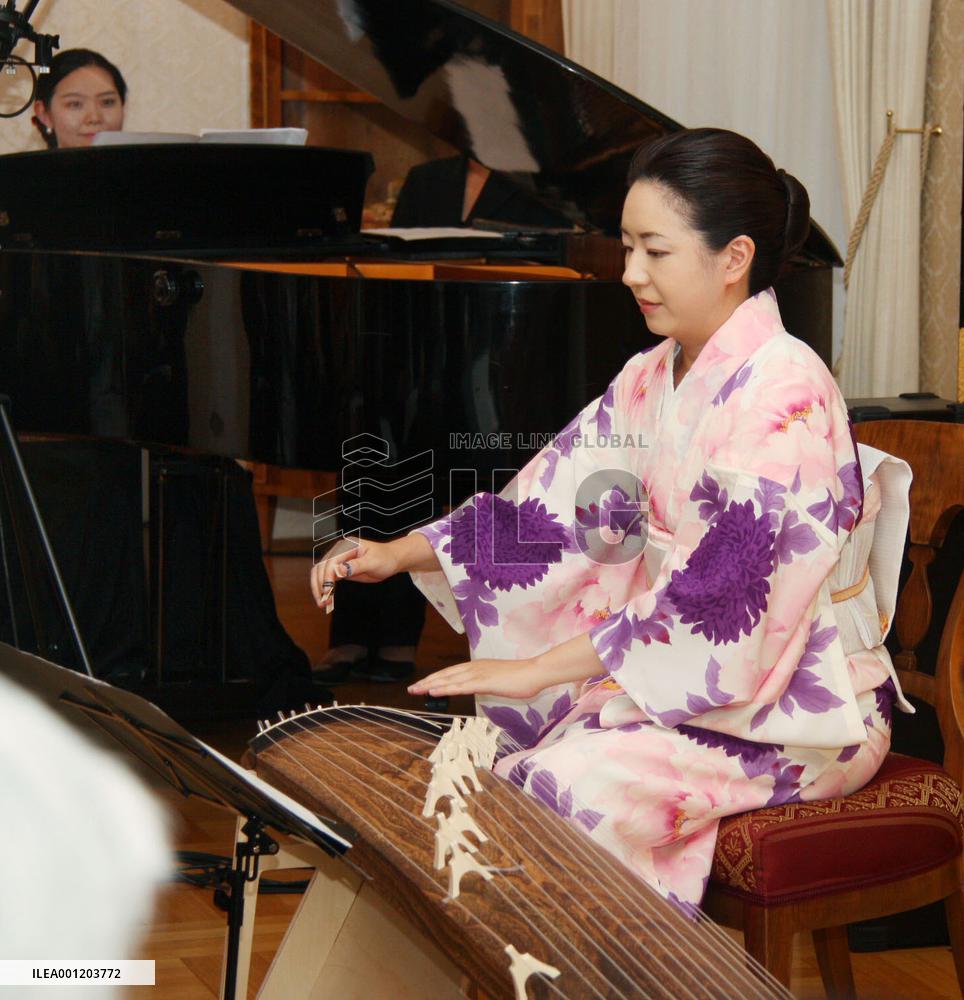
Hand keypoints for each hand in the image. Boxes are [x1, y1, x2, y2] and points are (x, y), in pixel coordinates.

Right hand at [309, 537, 400, 609]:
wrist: (392, 560)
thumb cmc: (385, 557)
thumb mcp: (373, 562)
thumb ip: (356, 565)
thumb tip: (339, 570)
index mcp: (346, 546)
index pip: (331, 561)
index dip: (326, 576)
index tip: (327, 590)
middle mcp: (339, 552)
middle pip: (321, 567)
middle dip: (319, 584)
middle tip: (322, 601)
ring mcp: (339, 561)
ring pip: (321, 574)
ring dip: (319, 588)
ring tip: (322, 603)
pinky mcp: (340, 570)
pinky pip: (328, 580)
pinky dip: (326, 589)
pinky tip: (326, 600)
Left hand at [408, 658, 548, 699]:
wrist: (535, 672)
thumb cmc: (521, 678)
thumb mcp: (499, 680)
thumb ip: (487, 682)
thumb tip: (480, 687)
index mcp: (478, 667)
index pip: (452, 672)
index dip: (436, 678)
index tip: (423, 684)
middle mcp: (474, 667)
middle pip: (446, 674)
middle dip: (427, 681)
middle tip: (412, 689)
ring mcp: (478, 674)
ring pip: (449, 679)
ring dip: (430, 684)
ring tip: (416, 690)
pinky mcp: (484, 682)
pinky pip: (460, 686)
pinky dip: (444, 688)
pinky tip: (433, 691)